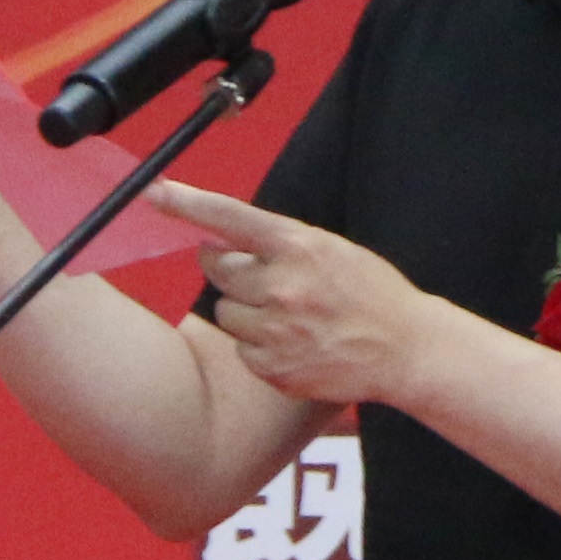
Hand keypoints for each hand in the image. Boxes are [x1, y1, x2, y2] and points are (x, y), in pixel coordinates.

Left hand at [155, 181, 444, 408]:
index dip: (187, 204)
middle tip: (266, 279)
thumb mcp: (332, 250)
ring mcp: (275, 330)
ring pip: (225, 312)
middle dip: (232, 270)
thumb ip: (280, 244)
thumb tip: (222, 242)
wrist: (405, 349)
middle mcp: (282, 285)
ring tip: (290, 317)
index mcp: (299, 246)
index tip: (154, 192)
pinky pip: (241, 349)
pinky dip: (259, 346)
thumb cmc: (370, 294)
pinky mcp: (272, 367)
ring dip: (246, 312)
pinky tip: (295, 344)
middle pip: (218, 269)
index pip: (230, 218)